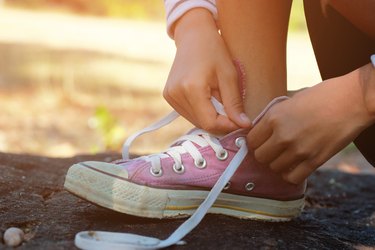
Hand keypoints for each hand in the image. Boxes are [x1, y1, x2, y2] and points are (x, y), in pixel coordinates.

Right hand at [163, 9, 250, 133]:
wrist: (193, 36)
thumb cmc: (214, 51)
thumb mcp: (229, 75)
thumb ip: (234, 103)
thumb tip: (244, 126)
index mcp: (191, 88)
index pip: (209, 123)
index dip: (227, 126)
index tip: (240, 121)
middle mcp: (176, 94)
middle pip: (202, 123)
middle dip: (219, 121)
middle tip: (230, 106)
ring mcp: (169, 96)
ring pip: (195, 120)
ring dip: (210, 116)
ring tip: (217, 97)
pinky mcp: (168, 96)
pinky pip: (188, 113)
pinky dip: (201, 111)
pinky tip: (206, 96)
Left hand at [247, 69, 374, 183]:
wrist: (354, 100)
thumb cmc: (323, 95)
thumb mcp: (291, 100)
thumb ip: (276, 116)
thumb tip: (263, 128)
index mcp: (275, 117)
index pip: (251, 140)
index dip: (255, 142)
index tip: (261, 142)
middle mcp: (283, 135)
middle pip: (260, 157)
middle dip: (265, 154)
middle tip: (273, 150)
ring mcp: (299, 150)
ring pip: (274, 168)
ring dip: (278, 164)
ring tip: (286, 156)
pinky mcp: (315, 160)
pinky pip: (292, 178)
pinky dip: (290, 175)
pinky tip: (295, 166)